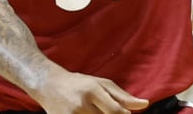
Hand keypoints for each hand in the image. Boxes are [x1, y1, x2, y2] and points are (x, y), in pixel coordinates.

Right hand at [32, 68, 149, 113]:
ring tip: (92, 109)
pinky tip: (86, 112)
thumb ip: (122, 96)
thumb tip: (144, 105)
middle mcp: (82, 104)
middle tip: (101, 109)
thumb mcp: (101, 83)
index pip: (115, 111)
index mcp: (93, 90)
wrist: (48, 84)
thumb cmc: (78, 83)